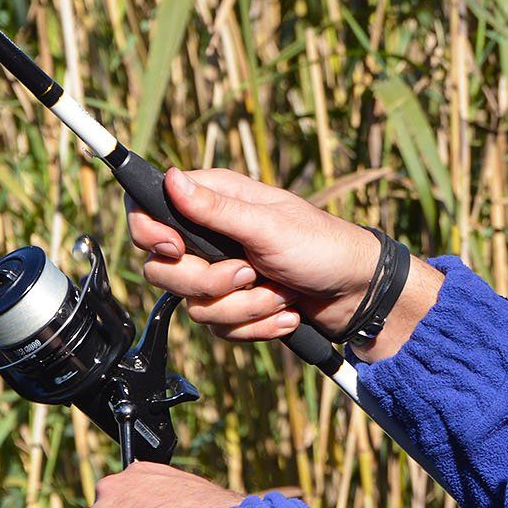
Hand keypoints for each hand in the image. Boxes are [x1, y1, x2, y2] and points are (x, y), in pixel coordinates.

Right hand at [128, 168, 439, 348]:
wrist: (357, 295)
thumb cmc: (322, 247)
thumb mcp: (269, 226)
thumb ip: (216, 209)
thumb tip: (171, 178)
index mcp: (216, 201)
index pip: (150, 210)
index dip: (150, 233)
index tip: (174, 248)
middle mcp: (211, 237)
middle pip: (163, 270)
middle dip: (210, 282)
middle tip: (250, 273)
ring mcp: (221, 274)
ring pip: (195, 306)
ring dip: (245, 307)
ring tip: (281, 294)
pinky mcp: (235, 307)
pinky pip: (220, 329)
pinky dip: (257, 326)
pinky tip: (286, 314)